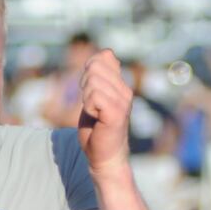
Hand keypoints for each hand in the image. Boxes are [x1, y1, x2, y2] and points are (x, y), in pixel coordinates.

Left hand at [76, 49, 133, 175]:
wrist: (105, 157)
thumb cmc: (97, 130)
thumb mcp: (94, 98)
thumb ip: (97, 77)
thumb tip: (106, 52)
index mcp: (121, 85)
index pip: (104, 57)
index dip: (89, 71)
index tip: (90, 92)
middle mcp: (125, 90)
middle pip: (95, 67)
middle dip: (84, 85)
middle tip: (91, 105)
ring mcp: (123, 101)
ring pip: (93, 82)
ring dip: (86, 99)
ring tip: (94, 113)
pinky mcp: (117, 113)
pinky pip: (94, 97)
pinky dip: (88, 107)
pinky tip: (96, 118)